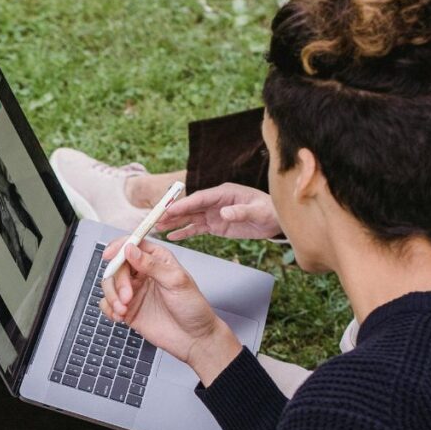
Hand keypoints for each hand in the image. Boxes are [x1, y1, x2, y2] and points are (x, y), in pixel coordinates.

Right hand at [100, 238, 241, 385]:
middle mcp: (143, 273)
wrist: (194, 339)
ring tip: (123, 310)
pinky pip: (107, 304)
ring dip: (111, 296)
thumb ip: (152, 265)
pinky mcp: (127, 309)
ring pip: (109, 285)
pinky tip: (120, 316)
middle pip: (117, 267)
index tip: (109, 256)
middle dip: (118, 282)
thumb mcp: (176, 281)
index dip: (119, 247)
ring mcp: (133, 291)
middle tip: (127, 297)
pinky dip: (109, 309)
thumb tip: (130, 249)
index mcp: (157, 260)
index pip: (133, 245)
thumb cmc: (192, 308)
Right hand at [155, 183, 281, 240]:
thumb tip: (224, 213)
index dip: (182, 204)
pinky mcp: (214, 225)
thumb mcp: (258, 212)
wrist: (275, 221)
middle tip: (155, 220)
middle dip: (172, 213)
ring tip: (158, 228)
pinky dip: (184, 232)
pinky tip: (172, 236)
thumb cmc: (269, 212)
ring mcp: (213, 213)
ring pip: (189, 218)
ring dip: (174, 222)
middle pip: (189, 207)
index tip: (168, 210)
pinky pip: (196, 228)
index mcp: (223, 193)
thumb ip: (241, 212)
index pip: (198, 198)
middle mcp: (214, 202)